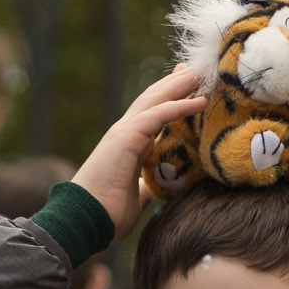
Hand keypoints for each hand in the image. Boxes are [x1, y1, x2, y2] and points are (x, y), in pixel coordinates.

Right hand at [71, 68, 207, 241]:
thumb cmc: (108, 213)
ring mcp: (125, 132)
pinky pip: (158, 115)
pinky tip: (199, 101)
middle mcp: (126, 133)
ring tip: (202, 73)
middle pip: (154, 99)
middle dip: (175, 83)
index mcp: (128, 145)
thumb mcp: (137, 197)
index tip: (188, 89)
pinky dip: (180, 106)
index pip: (152, 114)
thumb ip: (148, 187)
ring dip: (180, 86)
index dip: (169, 99)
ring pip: (156, 100)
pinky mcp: (126, 137)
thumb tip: (161, 189)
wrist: (86, 220)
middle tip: (194, 69)